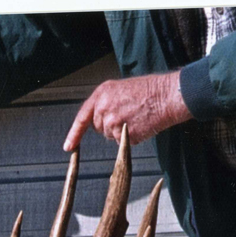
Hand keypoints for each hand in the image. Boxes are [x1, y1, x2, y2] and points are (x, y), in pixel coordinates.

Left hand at [63, 71, 192, 150]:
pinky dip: (131, 137)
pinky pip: (122, 142)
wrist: (167, 95)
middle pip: (98, 128)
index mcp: (101, 94)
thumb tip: (99, 120)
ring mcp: (112, 122)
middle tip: (128, 114)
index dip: (74, 134)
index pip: (82, 117)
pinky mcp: (123, 134)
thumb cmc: (149, 91)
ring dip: (121, 132)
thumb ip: (106, 103)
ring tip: (136, 117)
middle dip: (109, 125)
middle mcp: (103, 108)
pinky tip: (141, 124)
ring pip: (110, 136)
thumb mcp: (120, 89)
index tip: (68, 147)